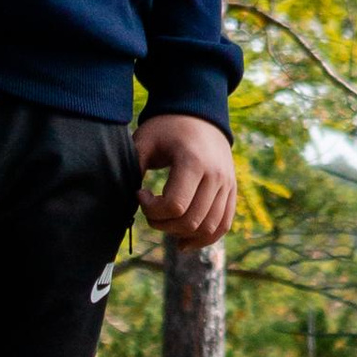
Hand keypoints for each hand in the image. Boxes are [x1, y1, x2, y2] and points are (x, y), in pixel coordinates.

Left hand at [136, 111, 237, 246]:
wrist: (199, 114)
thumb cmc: (167, 128)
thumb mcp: (145, 141)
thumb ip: (134, 168)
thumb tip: (125, 199)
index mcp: (194, 162)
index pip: (175, 206)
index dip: (151, 210)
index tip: (140, 195)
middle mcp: (216, 176)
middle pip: (191, 222)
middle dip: (163, 224)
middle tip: (150, 211)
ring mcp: (227, 184)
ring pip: (208, 228)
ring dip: (182, 234)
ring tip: (164, 223)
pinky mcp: (231, 190)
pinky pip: (223, 225)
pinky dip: (205, 238)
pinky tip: (184, 242)